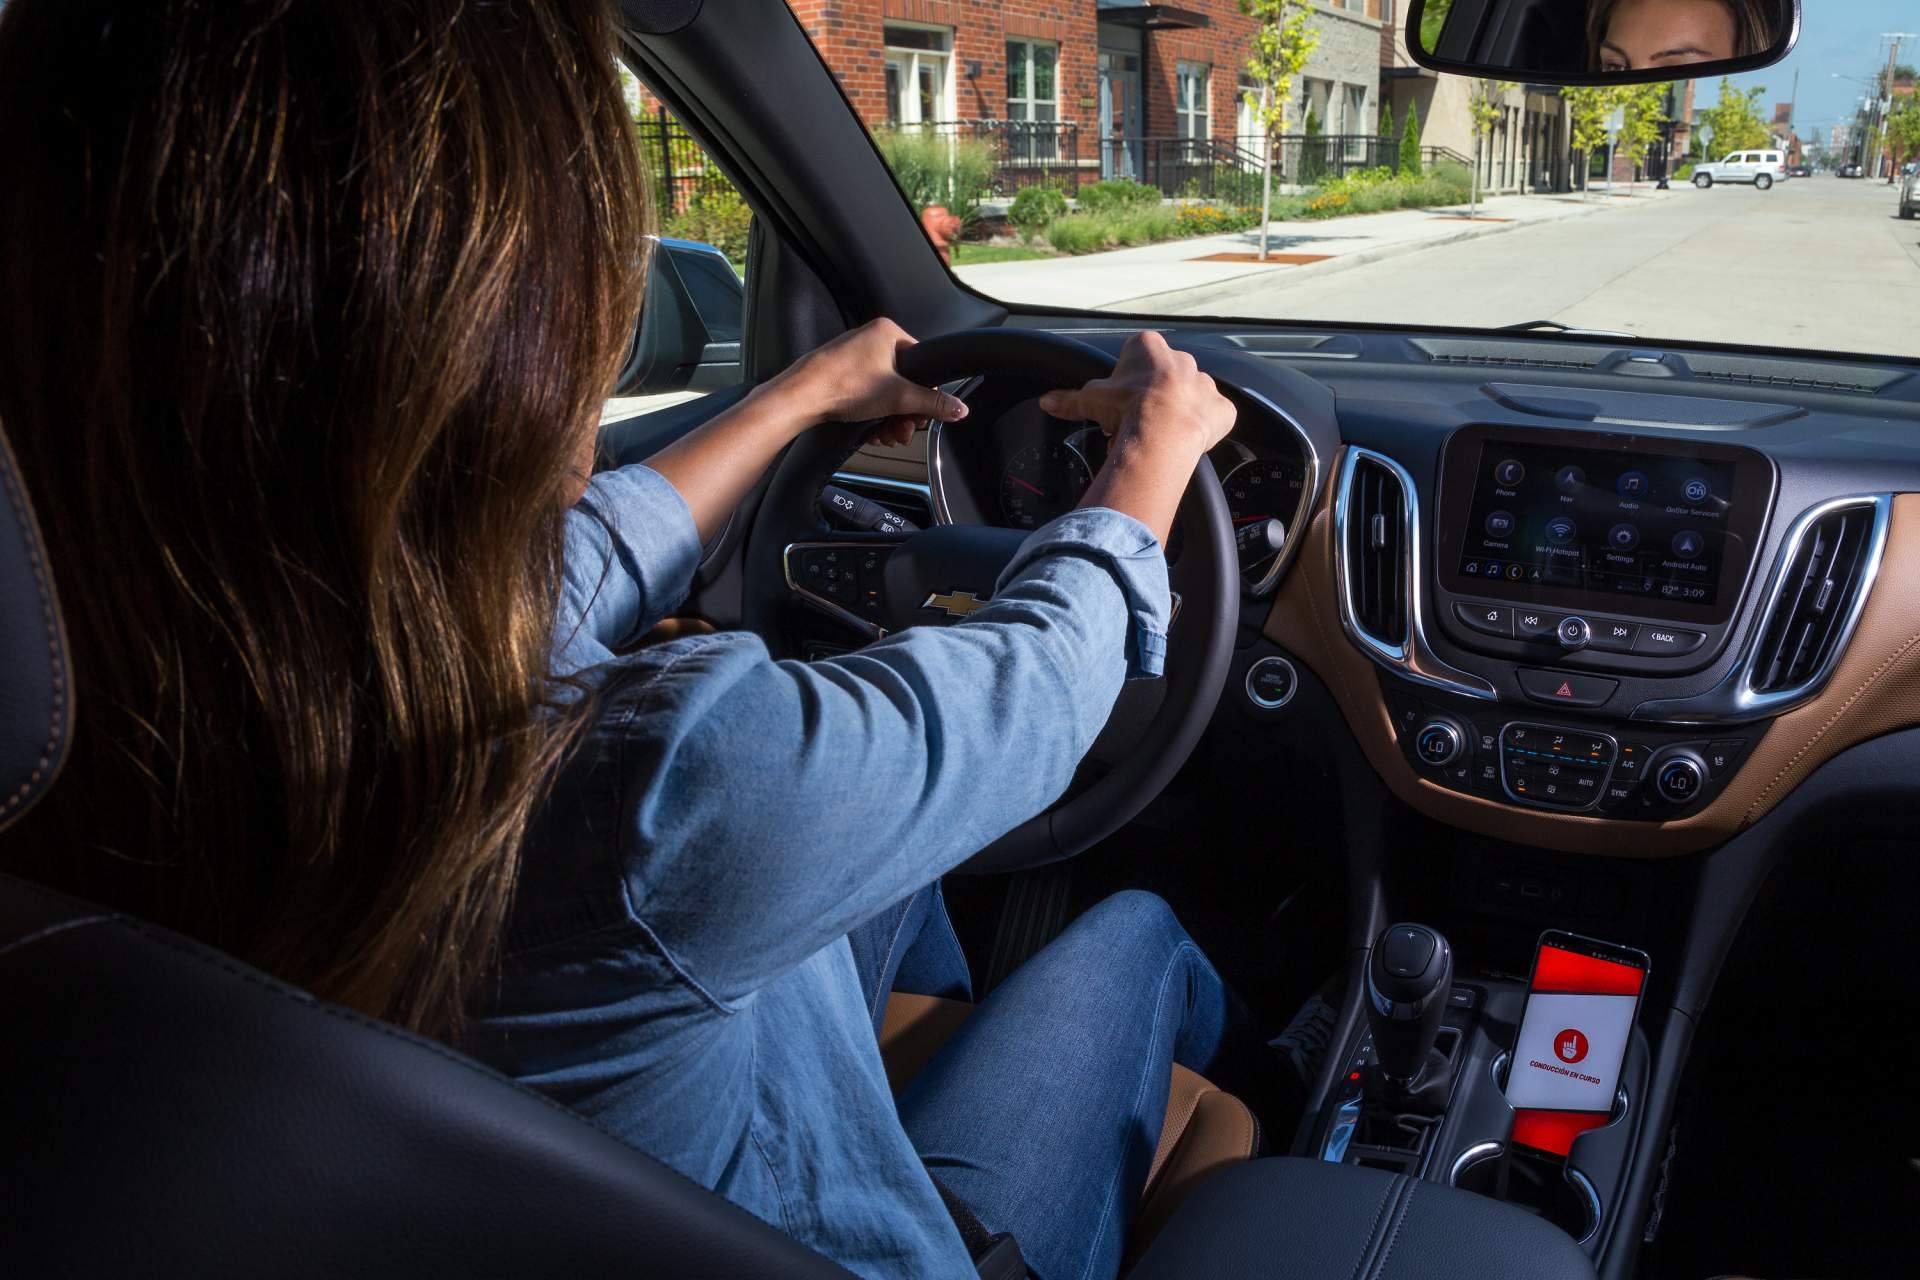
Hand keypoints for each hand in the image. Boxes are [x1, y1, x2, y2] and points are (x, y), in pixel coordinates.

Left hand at [769, 317, 968, 447]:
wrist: (801, 397)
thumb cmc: (843, 384)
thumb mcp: (898, 397)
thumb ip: (932, 403)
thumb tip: (959, 408)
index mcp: (887, 332)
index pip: (922, 362)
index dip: (925, 393)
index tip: (922, 415)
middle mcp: (870, 340)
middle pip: (904, 381)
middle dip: (905, 412)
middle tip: (903, 431)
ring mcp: (854, 357)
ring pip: (885, 392)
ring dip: (890, 418)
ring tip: (887, 435)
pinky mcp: (841, 375)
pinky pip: (867, 395)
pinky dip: (873, 415)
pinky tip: (872, 432)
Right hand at [1045, 332, 1237, 548]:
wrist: (1164, 430)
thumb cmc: (1128, 407)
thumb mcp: (1092, 400)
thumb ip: (1070, 399)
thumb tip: (1047, 401)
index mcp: (1149, 348)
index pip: (1136, 358)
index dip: (1126, 382)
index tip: (1120, 402)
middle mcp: (1182, 359)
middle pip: (1164, 377)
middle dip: (1152, 398)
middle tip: (1137, 422)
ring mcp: (1205, 383)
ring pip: (1190, 396)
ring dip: (1178, 412)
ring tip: (1160, 436)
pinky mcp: (1222, 408)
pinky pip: (1214, 416)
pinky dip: (1203, 427)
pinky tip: (1186, 440)